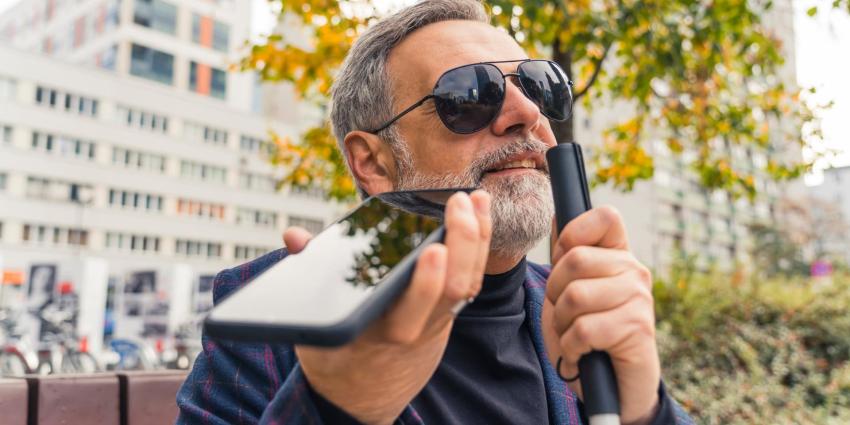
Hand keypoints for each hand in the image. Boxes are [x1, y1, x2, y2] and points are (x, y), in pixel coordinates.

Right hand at [284, 191, 491, 424]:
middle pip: (449, 290)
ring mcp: (434, 325)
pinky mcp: (444, 318)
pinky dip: (477, 251)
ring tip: (478, 200)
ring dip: (476, 240)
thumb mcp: (313, 325)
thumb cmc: (334, 358)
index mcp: (377, 332)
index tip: (434, 249)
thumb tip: (293, 236)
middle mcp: (413, 330)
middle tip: (461, 204)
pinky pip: (468, 284)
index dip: (426, 283)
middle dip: (462, 244)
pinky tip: (479, 220)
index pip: (408, 310)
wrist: (360, 403)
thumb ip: (307, 274)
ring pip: (465, 285)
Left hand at [543, 206, 659, 424]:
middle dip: (555, 291)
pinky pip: (584, 329)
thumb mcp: (567, 291)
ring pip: (575, 295)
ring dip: (562, 324)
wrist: (611, 388)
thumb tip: (558, 215)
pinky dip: (571, 348)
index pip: (605, 217)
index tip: (564, 259)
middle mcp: (634, 271)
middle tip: (566, 314)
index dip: (574, 233)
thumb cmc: (587, 336)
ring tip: (575, 336)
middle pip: (575, 259)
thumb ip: (566, 256)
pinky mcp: (637, 329)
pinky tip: (582, 354)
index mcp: (618, 255)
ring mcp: (639, 298)